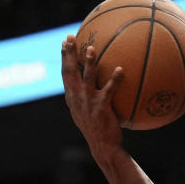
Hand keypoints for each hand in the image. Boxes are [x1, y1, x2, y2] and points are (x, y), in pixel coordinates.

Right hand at [61, 34, 124, 155]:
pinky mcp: (101, 107)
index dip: (64, 57)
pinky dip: (115, 79)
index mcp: (72, 97)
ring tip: (92, 49)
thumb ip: (87, 97)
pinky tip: (121, 70)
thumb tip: (95, 83)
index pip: (65, 73)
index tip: (64, 42)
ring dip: (88, 63)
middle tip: (70, 37)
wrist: (102, 146)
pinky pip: (109, 90)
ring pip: (87, 78)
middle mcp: (77, 98)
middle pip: (70, 71)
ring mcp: (88, 102)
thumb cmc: (98, 129)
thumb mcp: (87, 112)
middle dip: (69, 53)